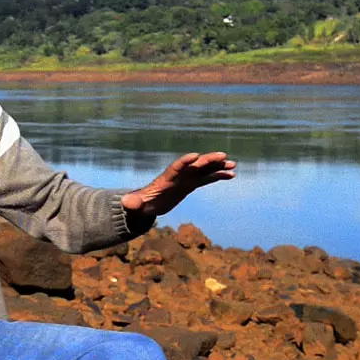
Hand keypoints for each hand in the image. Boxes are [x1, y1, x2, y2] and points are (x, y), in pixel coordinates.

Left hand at [121, 152, 235, 216]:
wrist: (146, 204)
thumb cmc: (140, 203)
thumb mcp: (136, 204)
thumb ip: (133, 203)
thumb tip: (126, 204)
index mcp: (165, 178)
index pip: (176, 167)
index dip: (184, 162)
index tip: (195, 155)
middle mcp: (178, 175)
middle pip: (195, 165)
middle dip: (208, 160)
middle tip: (223, 156)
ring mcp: (186, 179)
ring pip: (204, 170)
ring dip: (218, 166)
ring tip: (233, 165)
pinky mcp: (191, 184)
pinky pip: (207, 179)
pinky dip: (218, 176)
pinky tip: (231, 175)